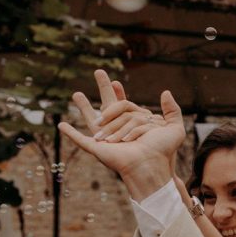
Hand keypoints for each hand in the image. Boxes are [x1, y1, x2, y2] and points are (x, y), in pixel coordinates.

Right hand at [58, 70, 185, 199]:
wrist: (150, 165)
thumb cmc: (163, 151)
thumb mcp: (175, 129)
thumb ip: (172, 110)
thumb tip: (165, 92)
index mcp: (135, 124)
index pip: (125, 105)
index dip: (120, 93)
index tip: (116, 81)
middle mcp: (120, 130)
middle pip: (108, 105)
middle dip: (103, 88)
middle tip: (99, 71)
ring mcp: (107, 139)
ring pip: (92, 119)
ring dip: (83, 107)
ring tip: (76, 93)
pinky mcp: (97, 147)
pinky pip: (80, 140)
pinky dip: (70, 133)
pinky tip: (60, 126)